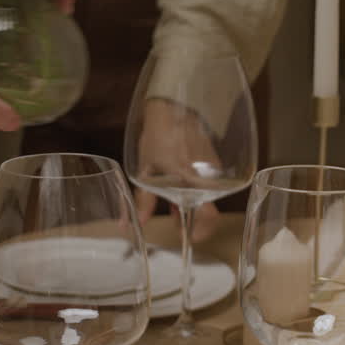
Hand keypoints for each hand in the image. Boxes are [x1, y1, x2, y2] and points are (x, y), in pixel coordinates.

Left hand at [133, 98, 220, 242]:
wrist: (173, 108)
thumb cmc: (156, 137)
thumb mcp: (145, 170)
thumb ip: (143, 199)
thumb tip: (130, 224)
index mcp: (189, 179)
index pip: (207, 215)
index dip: (200, 231)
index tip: (188, 237)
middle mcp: (206, 176)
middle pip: (209, 210)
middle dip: (193, 222)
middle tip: (178, 224)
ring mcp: (212, 169)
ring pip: (207, 198)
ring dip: (192, 207)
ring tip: (175, 208)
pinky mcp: (214, 162)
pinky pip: (208, 184)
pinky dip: (196, 192)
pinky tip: (180, 190)